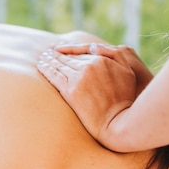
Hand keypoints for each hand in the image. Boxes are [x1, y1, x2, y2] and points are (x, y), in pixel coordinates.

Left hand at [37, 43, 151, 146]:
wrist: (116, 122)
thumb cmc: (125, 98)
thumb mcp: (127, 70)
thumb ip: (113, 54)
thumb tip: (93, 46)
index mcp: (101, 59)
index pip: (81, 52)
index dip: (70, 50)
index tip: (60, 48)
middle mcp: (89, 66)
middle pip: (69, 58)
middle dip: (57, 54)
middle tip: (47, 52)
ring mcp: (78, 78)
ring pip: (59, 65)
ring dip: (49, 59)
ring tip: (43, 58)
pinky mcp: (70, 91)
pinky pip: (54, 76)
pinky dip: (46, 69)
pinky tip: (40, 65)